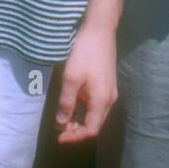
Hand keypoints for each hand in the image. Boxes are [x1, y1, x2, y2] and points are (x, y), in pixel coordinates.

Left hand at [55, 23, 117, 143]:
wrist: (100, 30)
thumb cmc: (85, 53)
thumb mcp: (71, 79)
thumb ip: (66, 103)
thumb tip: (62, 123)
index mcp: (101, 101)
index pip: (91, 130)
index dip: (74, 137)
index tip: (58, 137)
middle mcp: (109, 99)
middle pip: (94, 124)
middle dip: (76, 130)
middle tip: (58, 128)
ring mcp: (110, 91)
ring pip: (95, 114)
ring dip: (80, 119)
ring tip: (62, 117)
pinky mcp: (108, 83)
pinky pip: (96, 104)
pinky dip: (84, 109)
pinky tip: (72, 103)